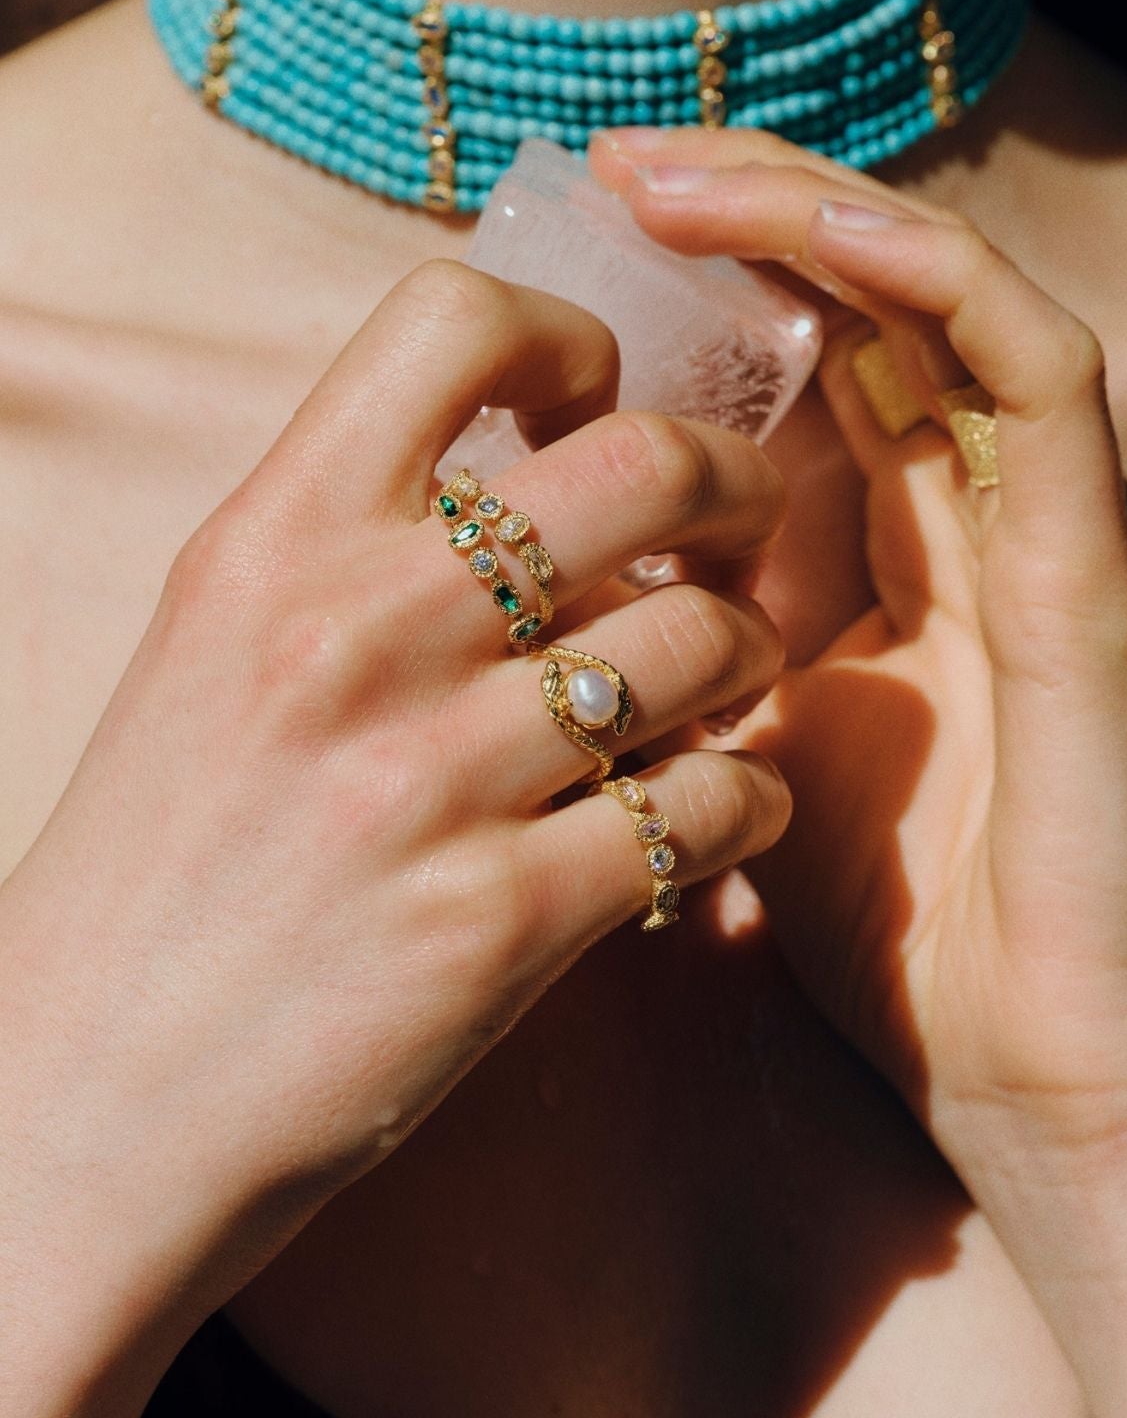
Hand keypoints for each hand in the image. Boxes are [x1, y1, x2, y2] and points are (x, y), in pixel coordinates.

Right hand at [0, 258, 791, 1417]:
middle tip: (740, 522)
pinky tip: (720, 811)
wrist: (85, 1097)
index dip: (566, 339)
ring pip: (703, 639)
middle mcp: (354, 630)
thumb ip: (353, 547)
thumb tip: (539, 475)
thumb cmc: (163, 864)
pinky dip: (749, 799)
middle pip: (643, 462)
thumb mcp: (216, 652)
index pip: (450, 321)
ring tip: (724, 684)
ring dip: (750, 651)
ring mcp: (432, 775)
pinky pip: (713, 804)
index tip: (593, 402)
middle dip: (735, 481)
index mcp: (269, 540)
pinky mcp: (501, 918)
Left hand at [592, 128, 1126, 1417]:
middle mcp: (981, 509)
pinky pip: (1036, 378)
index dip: (703, 279)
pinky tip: (819, 230)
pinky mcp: (1100, 564)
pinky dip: (936, 281)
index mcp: (898, 547)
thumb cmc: (902, 930)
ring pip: (950, 300)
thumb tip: (564, 571)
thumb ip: (696, 645)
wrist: (1039, 1075)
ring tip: (673, 175)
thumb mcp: (756, 751)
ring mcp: (1049, 523)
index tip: (571, 239)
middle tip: (614, 165)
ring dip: (814, 216)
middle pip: (872, 300)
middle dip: (742, 213)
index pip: (811, 360)